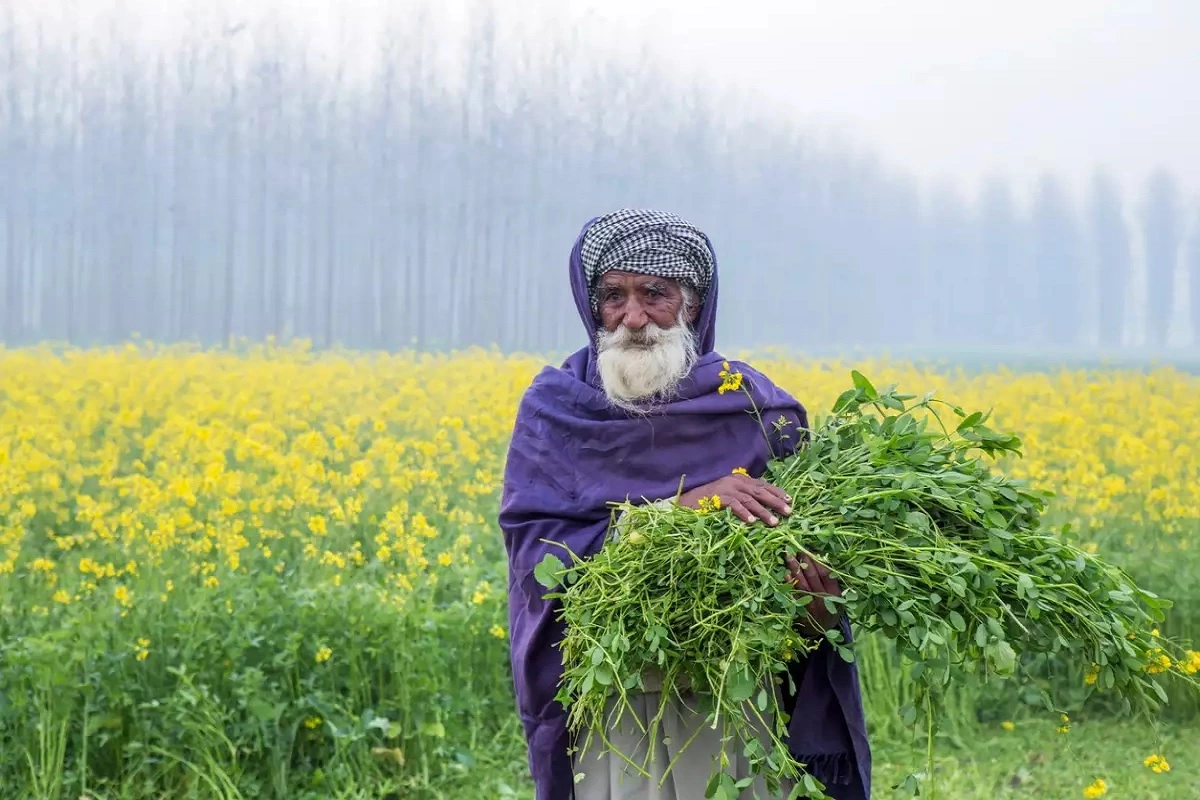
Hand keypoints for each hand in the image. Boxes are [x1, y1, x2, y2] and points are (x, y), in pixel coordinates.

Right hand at [677, 473, 791, 525]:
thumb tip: (763, 507)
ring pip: (750, 499)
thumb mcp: (729, 495)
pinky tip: (752, 522)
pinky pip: (734, 505)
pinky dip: (744, 513)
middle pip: (759, 491)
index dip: (776, 492)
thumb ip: (743, 496)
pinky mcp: (717, 498)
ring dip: (763, 511)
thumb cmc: (708, 501)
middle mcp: (734, 481)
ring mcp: (726, 488)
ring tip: (774, 522)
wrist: (685, 501)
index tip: (789, 500)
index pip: (762, 484)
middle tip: (788, 512)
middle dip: (775, 501)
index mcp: (738, 479)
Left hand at [785, 552, 842, 636]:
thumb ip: (830, 581)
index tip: (810, 549)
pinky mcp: (802, 612)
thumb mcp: (837, 597)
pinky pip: (795, 596)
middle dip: (805, 561)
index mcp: (836, 594)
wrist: (824, 632)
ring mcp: (813, 606)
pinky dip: (790, 584)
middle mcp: (825, 600)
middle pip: (814, 577)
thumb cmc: (830, 609)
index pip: (826, 573)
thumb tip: (820, 557)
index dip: (818, 560)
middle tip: (797, 549)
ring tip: (789, 557)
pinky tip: (786, 575)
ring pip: (803, 584)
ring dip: (795, 569)